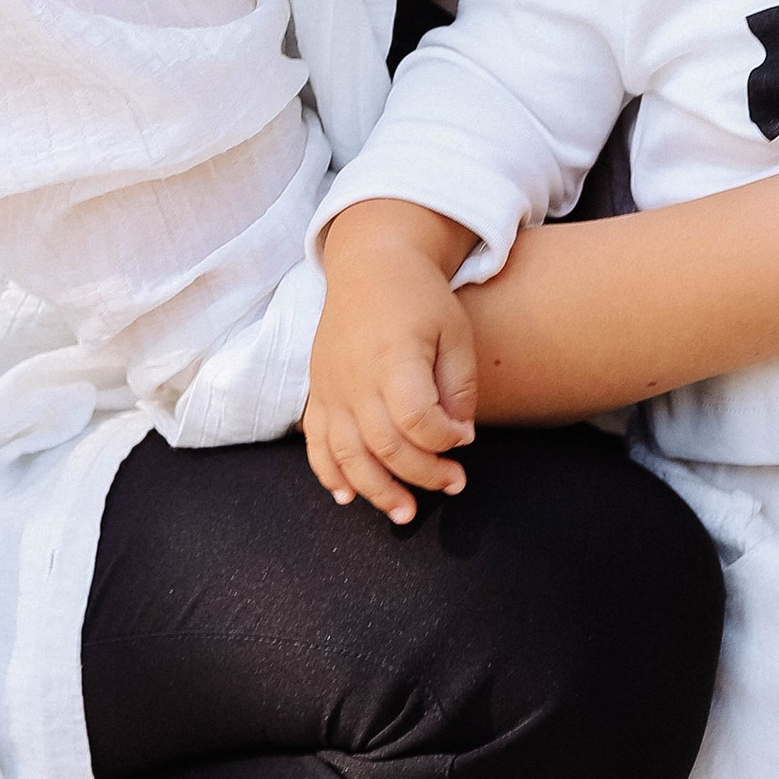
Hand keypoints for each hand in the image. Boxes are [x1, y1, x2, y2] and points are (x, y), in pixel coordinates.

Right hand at [303, 203, 479, 523]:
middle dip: (422, 474)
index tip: (463, 440)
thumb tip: (458, 438)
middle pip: (384, 445)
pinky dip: (329, 473)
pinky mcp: (318, 392)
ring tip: (404, 513)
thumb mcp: (455, 332)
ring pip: (347, 454)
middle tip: (453, 484)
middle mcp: (355, 378)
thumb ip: (459, 388)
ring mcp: (331, 388)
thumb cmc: (419, 298)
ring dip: (376, 490)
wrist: (370, 266)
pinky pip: (315, 442)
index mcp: (393, 357)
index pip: (417, 419)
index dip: (444, 440)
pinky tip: (348, 495)